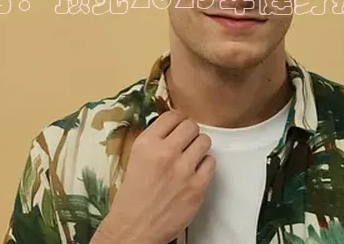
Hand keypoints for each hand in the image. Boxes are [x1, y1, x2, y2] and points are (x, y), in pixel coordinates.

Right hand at [90, 110, 214, 243]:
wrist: (133, 229)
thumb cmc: (131, 196)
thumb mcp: (135, 159)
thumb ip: (154, 142)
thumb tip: (173, 128)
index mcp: (146, 144)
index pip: (172, 115)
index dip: (177, 120)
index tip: (178, 126)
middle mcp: (166, 153)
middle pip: (191, 126)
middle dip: (189, 132)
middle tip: (186, 142)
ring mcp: (184, 170)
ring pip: (204, 141)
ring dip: (199, 147)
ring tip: (191, 157)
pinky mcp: (197, 187)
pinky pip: (211, 163)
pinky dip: (205, 166)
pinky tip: (196, 172)